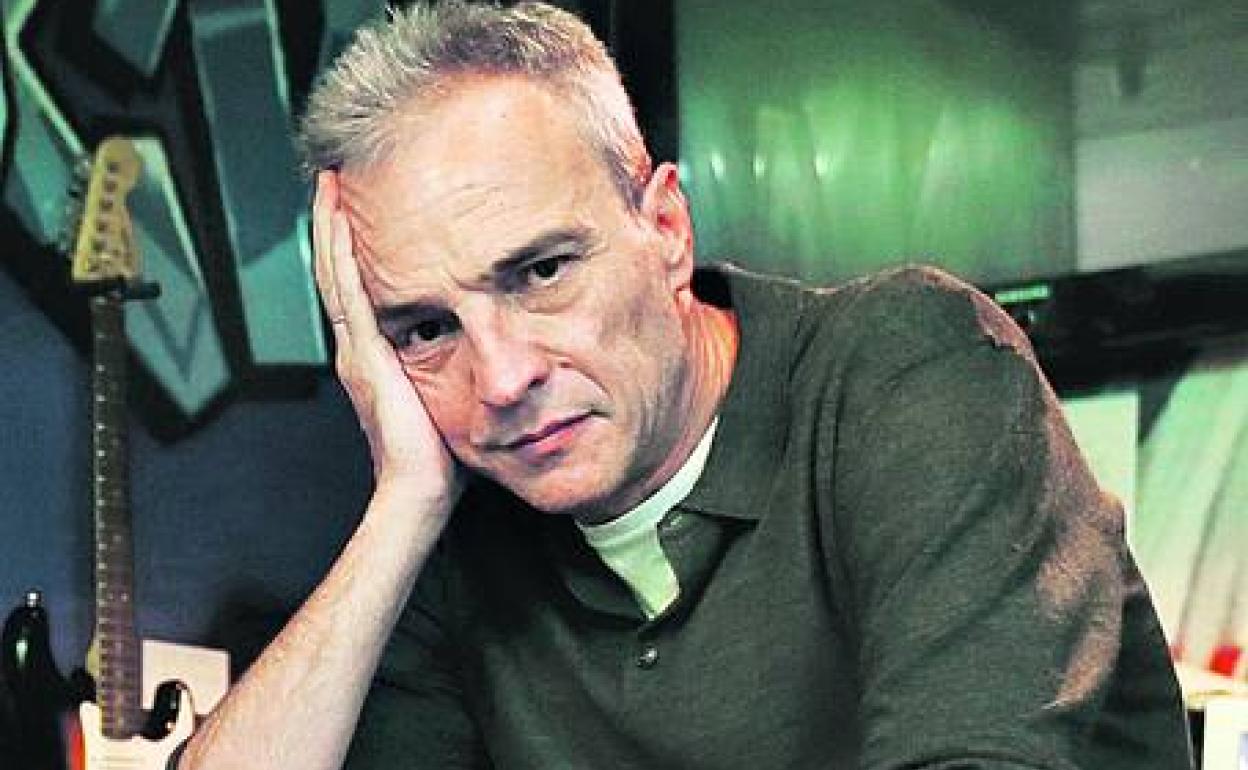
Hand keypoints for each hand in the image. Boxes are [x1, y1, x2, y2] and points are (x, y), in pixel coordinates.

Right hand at [312, 171, 462, 510]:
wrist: (419, 492)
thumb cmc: (436, 458)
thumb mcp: (444, 398)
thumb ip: (450, 370)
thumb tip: (481, 346)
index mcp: (373, 358)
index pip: (358, 290)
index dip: (352, 249)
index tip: (357, 209)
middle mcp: (357, 349)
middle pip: (339, 272)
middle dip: (336, 225)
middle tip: (334, 178)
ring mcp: (356, 350)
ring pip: (337, 273)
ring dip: (333, 226)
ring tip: (331, 182)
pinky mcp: (365, 353)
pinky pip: (347, 289)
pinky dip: (339, 250)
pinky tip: (337, 217)